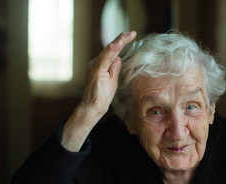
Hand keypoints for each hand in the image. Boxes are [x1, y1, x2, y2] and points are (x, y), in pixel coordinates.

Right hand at [61, 31, 135, 151]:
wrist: (93, 107)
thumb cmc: (102, 96)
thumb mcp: (113, 80)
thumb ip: (115, 68)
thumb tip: (119, 57)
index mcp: (101, 64)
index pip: (113, 50)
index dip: (122, 42)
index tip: (132, 35)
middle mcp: (96, 62)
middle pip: (111, 48)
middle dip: (122, 39)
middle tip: (133, 32)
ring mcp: (95, 66)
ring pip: (108, 50)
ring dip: (119, 42)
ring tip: (128, 35)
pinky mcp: (96, 71)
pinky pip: (104, 58)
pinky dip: (111, 50)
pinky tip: (117, 45)